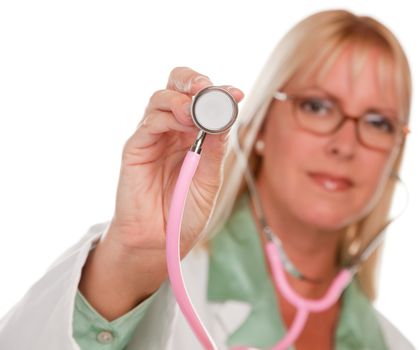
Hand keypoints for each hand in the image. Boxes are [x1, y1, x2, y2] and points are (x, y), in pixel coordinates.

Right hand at [106, 67, 243, 259]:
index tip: (236, 94)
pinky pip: (149, 123)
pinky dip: (167, 117)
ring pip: (161, 99)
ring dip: (181, 98)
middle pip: (176, 88)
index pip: (201, 101)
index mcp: (192, 136)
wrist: (160, 241)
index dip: (217, 93)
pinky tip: (183, 122)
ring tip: (196, 111)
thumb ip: (214, 149)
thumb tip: (226, 116)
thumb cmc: (184, 212)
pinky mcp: (135, 148)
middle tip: (207, 88)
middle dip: (193, 80)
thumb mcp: (209, 179)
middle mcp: (171, 131)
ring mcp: (153, 138)